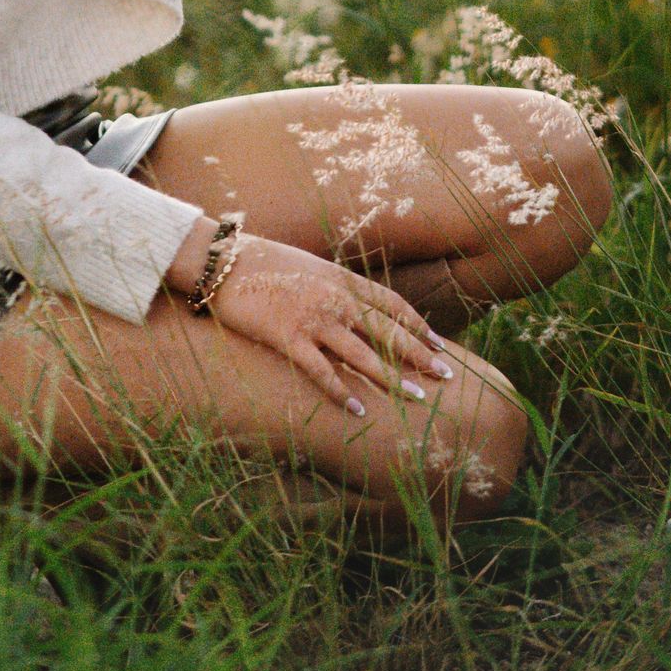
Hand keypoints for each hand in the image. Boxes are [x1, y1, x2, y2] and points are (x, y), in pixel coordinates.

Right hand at [179, 229, 457, 415]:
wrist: (223, 260)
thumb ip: (332, 285)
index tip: (438, 342)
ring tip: (417, 399)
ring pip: (363, 354)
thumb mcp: (308, 266)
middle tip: (447, 375)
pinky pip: (321, 371)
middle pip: (387, 330)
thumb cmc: (262, 261)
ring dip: (392, 378)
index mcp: (340, 278)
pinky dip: (340, 392)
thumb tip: (351, 304)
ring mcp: (313, 319)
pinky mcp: (287, 337)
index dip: (417, 324)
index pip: (390, 303)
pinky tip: (358, 411)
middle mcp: (334, 298)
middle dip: (420, 354)